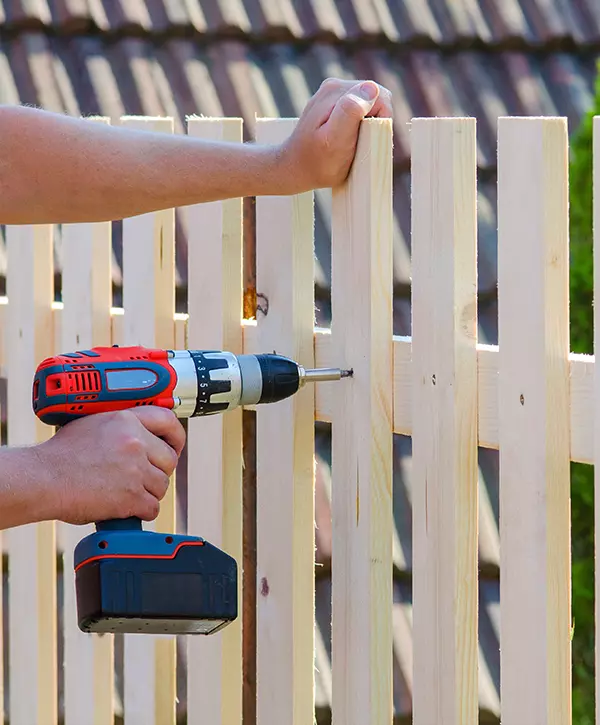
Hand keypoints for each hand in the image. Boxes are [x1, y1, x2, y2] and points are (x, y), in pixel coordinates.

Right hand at [34, 407, 185, 524]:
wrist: (42, 478)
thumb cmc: (60, 455)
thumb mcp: (93, 423)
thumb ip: (121, 426)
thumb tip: (141, 434)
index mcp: (126, 420)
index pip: (168, 422)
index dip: (176, 437)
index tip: (175, 446)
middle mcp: (135, 442)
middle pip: (169, 460)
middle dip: (158, 471)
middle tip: (143, 478)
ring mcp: (134, 469)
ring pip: (162, 486)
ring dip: (148, 493)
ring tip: (126, 493)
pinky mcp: (131, 496)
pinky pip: (152, 507)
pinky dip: (141, 511)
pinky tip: (126, 508)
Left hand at [278, 78, 392, 192]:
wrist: (293, 168)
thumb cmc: (316, 162)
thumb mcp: (335, 141)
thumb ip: (351, 112)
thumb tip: (370, 88)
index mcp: (338, 92)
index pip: (379, 97)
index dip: (381, 121)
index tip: (368, 141)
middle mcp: (335, 85)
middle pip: (376, 97)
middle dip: (375, 121)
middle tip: (361, 145)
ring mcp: (333, 92)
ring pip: (369, 103)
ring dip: (367, 124)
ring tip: (353, 144)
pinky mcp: (332, 102)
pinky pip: (359, 108)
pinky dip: (359, 125)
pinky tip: (347, 139)